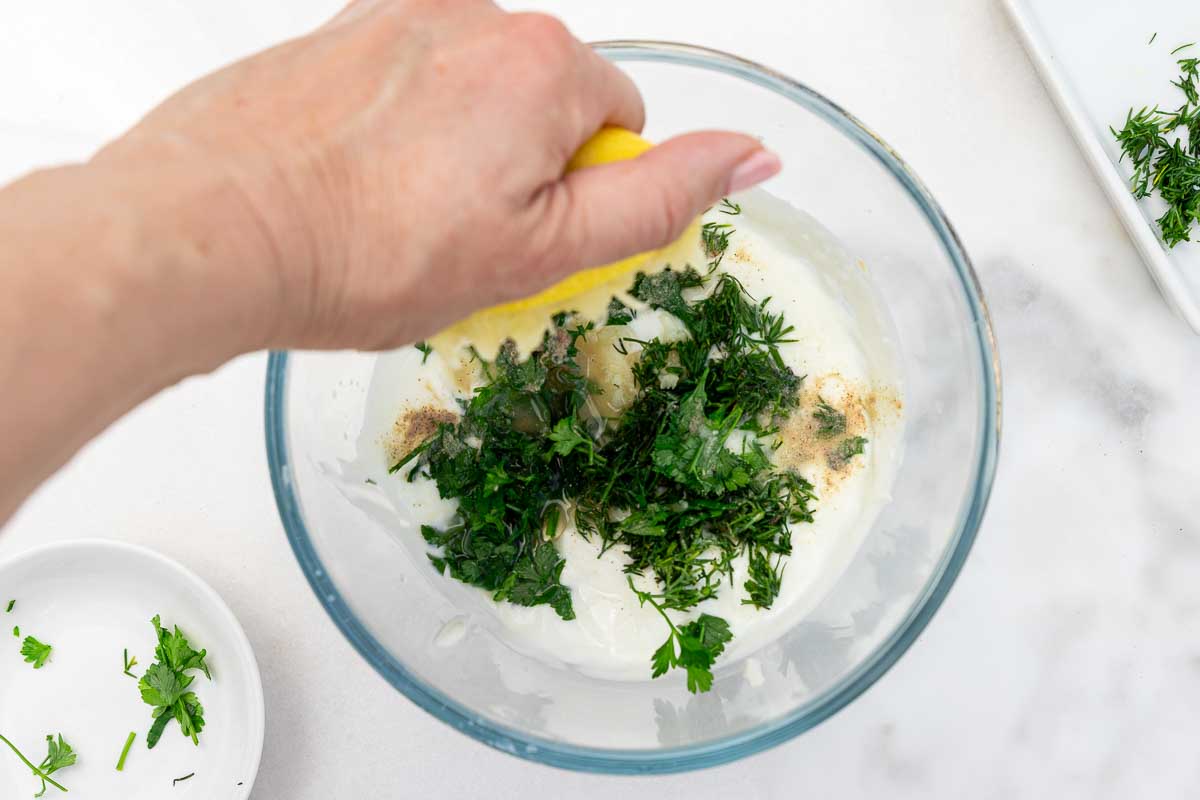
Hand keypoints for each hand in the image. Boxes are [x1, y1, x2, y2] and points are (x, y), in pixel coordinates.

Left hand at [96, 0, 779, 350]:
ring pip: (473, 97)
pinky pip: (408, 84)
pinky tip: (358, 184)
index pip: (619, 128)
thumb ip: (660, 200)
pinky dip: (399, 132)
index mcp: (545, 67)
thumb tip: (754, 154)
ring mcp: (400, 18)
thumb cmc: (366, 250)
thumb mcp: (542, 253)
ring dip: (457, 152)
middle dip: (520, 171)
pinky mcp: (339, 35)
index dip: (577, 200)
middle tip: (455, 239)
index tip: (517, 240)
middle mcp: (477, 18)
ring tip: (396, 217)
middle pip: (545, 106)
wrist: (209, 231)